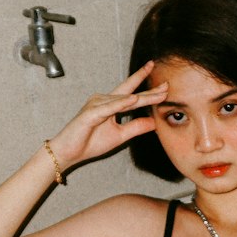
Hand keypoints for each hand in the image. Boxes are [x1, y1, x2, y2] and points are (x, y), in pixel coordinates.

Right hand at [45, 62, 166, 171]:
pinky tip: (133, 100)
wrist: (70, 152)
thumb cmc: (90, 142)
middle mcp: (104, 101)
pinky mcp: (90, 114)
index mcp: (111, 105)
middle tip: (167, 84)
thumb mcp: (120, 136)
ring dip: (140, 97)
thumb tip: (153, 122)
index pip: (133, 95)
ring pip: (122, 100)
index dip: (148, 91)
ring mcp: (97, 105)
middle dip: (149, 89)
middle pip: (130, 93)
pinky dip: (121, 104)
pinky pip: (108, 108)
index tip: (165, 86)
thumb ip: (135, 127)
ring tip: (157, 94)